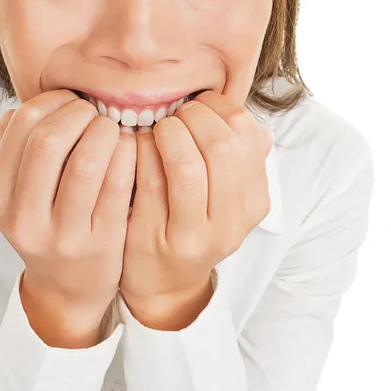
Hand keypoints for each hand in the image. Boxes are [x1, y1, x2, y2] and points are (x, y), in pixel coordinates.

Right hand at [0, 90, 136, 316]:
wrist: (68, 289)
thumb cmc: (48, 225)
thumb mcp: (19, 194)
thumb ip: (18, 149)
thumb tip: (30, 104)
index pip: (21, 125)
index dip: (53, 101)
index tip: (72, 103)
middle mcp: (24, 219)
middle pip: (48, 140)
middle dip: (80, 114)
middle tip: (96, 115)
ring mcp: (62, 235)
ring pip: (86, 162)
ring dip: (106, 132)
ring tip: (112, 130)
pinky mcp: (101, 243)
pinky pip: (117, 184)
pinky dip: (127, 155)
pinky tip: (129, 149)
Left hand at [118, 90, 272, 310]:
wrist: (165, 285)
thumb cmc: (192, 225)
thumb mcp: (227, 197)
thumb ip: (239, 159)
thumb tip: (246, 118)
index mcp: (254, 203)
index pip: (247, 133)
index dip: (218, 108)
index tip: (198, 105)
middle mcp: (230, 223)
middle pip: (221, 146)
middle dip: (192, 117)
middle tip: (175, 115)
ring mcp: (193, 235)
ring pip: (187, 165)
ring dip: (167, 134)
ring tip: (158, 129)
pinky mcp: (154, 239)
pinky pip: (149, 181)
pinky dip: (141, 152)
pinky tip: (135, 145)